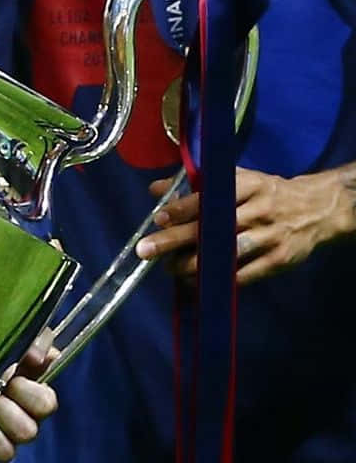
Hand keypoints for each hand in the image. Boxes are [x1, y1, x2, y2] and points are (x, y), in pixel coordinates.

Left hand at [0, 330, 58, 462]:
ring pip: (6, 453)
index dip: (30, 395)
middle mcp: (17, 420)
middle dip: (6, 413)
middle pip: (28, 432)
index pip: (46, 404)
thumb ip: (32, 337)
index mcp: (30, 392)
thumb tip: (37, 357)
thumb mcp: (8, 332)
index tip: (13, 380)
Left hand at [137, 166, 353, 283]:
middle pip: (212, 227)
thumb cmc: (264, 192)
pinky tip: (197, 283)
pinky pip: (245, 274)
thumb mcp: (234, 179)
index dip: (182, 208)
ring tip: (171, 269)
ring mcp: (269, 236)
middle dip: (177, 239)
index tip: (158, 218)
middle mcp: (257, 210)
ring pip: (227, 253)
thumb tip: (155, 190)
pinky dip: (220, 279)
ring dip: (196, 264)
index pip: (208, 197)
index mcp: (246, 185)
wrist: (315, 209)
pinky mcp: (278, 260)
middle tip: (147, 249)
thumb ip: (194, 185)